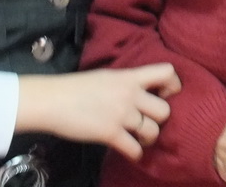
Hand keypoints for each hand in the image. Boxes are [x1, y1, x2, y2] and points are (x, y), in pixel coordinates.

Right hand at [16, 62, 180, 160]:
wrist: (52, 100)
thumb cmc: (76, 87)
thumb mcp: (107, 76)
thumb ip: (127, 83)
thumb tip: (141, 91)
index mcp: (130, 76)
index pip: (167, 72)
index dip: (174, 85)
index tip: (165, 95)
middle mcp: (130, 94)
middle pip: (165, 110)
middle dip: (160, 119)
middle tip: (150, 122)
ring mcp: (121, 114)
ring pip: (153, 131)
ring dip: (149, 138)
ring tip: (140, 138)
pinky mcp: (110, 133)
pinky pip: (134, 149)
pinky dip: (136, 154)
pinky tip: (130, 152)